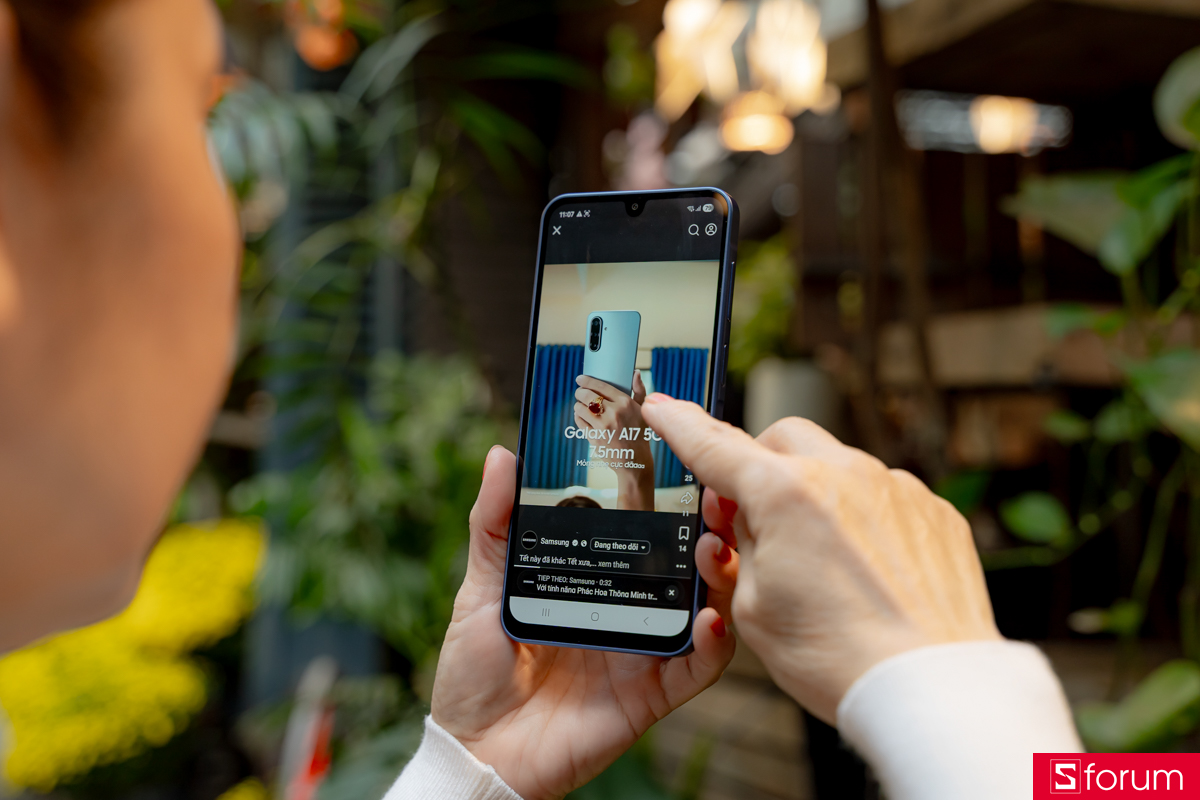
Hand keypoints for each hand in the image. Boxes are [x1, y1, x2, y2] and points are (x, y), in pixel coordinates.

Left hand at [431, 446, 737, 799]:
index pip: (641, 529)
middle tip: (711, 492)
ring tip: (715, 545)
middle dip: (707, 524)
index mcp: (593, 579)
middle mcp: (626, 608)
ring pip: (703, 605)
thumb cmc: (474, 671)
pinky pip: (698, 668)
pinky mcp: (653, 693)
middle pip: (683, 561)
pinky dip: (714, 644)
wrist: (475, 750)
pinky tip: (709, 619)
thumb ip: (493, 525)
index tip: (679, 453)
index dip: (666, 494)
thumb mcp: (480, 589)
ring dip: (718, 574)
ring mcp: (644, 649)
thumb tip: (501, 455)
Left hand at [573, 373, 654, 510]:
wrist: (635, 460)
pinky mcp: (594, 438)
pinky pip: (579, 422)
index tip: (580, 379)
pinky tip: (582, 416)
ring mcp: (602, 427)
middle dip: (580, 393)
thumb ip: (639, 390)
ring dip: (578, 406)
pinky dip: (578, 417)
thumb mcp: (643, 411)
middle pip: (586, 395)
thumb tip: (636, 372)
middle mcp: (613, 413)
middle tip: (580, 393)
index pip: (600, 386)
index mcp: (625, 403)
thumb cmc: (639, 433)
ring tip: (582, 406)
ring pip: (579, 408)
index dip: (586, 381)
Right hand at [640, 396, 1000, 723]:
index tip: (661, 409)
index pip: (714, 446)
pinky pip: (883, 496)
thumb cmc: (838, 658)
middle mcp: (843, 474)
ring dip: (814, 496)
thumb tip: (749, 520)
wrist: (929, 686)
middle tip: (751, 517)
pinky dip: (863, 520)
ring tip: (820, 563)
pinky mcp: (933, 511)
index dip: (679, 425)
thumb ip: (743, 548)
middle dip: (759, 467)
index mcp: (786, 494)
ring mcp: (895, 488)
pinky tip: (866, 573)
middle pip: (782, 441)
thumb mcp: (753, 607)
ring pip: (836, 466)